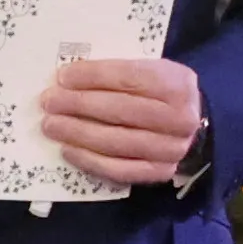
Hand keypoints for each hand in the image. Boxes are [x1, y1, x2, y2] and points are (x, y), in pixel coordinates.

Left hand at [36, 52, 207, 190]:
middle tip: (49, 102)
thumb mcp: (152, 71)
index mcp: (176, 85)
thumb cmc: (161, 93)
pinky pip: (119, 169)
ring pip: (116, 141)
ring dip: (78, 133)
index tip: (64, 77)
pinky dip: (90, 160)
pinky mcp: (159, 172)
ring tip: (51, 125)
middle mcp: (178, 119)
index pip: (128, 78)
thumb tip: (70, 80)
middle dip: (79, 104)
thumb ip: (120, 73)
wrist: (193, 127)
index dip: (93, 76)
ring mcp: (170, 149)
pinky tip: (68, 150)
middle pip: (120, 110)